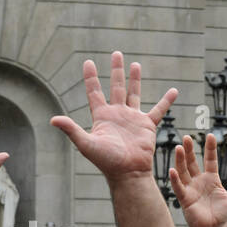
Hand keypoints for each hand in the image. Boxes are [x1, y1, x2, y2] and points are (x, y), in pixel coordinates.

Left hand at [51, 52, 178, 181]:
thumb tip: (52, 120)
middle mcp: (117, 114)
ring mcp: (133, 118)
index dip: (91, 77)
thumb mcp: (86, 144)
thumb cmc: (107, 161)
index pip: (94, 91)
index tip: (88, 62)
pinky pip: (158, 110)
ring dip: (135, 79)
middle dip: (116, 70)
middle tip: (116, 54)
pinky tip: (174, 91)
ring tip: (136, 65)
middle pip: (116, 87)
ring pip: (134, 93)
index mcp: (102, 115)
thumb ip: (71, 129)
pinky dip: (166, 101)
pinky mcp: (147, 125)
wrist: (128, 173)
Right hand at [168, 134, 226, 226]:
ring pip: (183, 171)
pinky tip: (173, 170)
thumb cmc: (226, 217)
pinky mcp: (185, 200)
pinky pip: (178, 188)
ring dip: (180, 160)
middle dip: (190, 150)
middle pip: (193, 162)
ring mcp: (191, 190)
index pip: (210, 160)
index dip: (210, 149)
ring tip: (179, 147)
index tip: (210, 135)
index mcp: (212, 180)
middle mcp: (200, 182)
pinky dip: (175, 179)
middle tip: (188, 137)